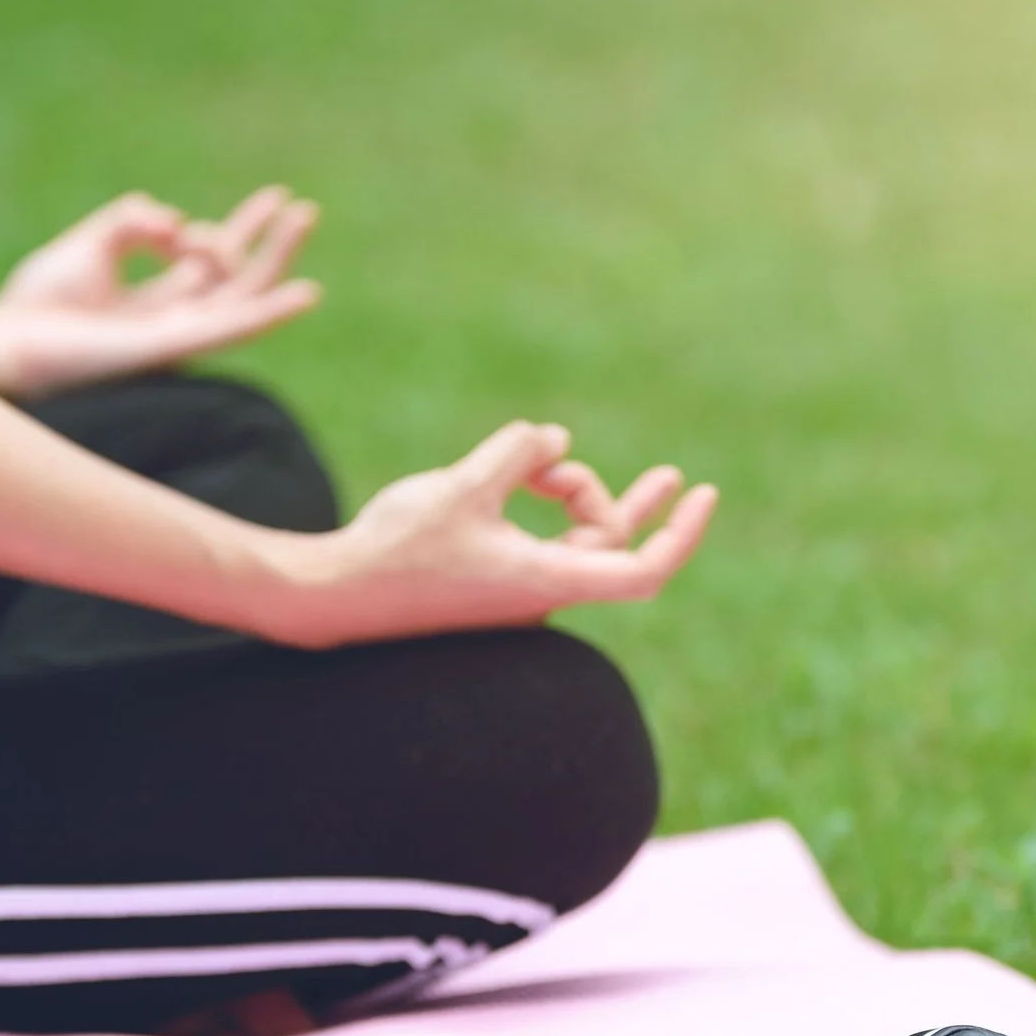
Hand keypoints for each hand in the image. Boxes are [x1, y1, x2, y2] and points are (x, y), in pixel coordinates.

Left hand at [0, 187, 320, 395]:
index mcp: (160, 302)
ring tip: (304, 217)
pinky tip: (304, 294)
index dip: (244, 227)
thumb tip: (174, 220)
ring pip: (245, 299)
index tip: (270, 197)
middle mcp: (177, 323)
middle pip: (242, 283)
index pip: (217, 264)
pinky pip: (231, 328)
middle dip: (274, 243)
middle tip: (304, 207)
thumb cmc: (41, 301)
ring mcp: (179, 337)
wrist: (9, 341)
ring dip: (278, 259)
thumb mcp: (91, 243)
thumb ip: (133, 221)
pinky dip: (270, 312)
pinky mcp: (172, 346)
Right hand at [273, 423, 717, 647]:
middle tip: (636, 471)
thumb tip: (556, 439)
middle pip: (608, 543)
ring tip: (536, 457)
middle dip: (614, 498)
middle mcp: (540, 596)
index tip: (701, 494)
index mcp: (546, 582)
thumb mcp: (463, 485)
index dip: (680, 535)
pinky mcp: (489, 585)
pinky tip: (522, 473)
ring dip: (569, 494)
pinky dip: (540, 507)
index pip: (643, 570)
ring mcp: (515, 594)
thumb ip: (518, 454)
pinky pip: (540, 543)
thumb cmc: (395, 548)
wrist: (334, 597)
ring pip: (574, 542)